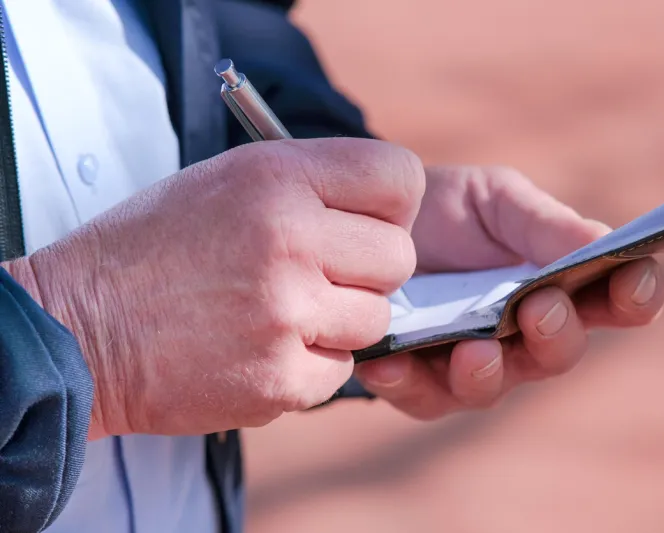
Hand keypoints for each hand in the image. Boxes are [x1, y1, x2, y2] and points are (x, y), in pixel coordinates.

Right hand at [12, 138, 424, 437]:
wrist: (79, 329)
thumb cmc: (155, 248)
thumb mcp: (227, 181)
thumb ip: (312, 186)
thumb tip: (386, 213)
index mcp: (278, 178)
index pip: (400, 177)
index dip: (392, 206)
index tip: (366, 223)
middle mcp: (290, 240)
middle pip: (399, 258)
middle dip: (369, 271)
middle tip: (322, 274)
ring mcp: (286, 314)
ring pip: (376, 320)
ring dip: (340, 322)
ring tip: (282, 313)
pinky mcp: (278, 380)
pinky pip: (340, 372)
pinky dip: (311, 366)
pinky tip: (262, 350)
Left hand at [354, 165, 663, 418]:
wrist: (369, 222)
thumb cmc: (447, 211)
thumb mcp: (493, 199)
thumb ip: (541, 223)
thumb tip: (599, 243)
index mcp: (557, 287)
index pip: (612, 301)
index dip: (634, 295)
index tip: (635, 276)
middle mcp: (522, 336)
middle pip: (558, 353)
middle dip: (556, 333)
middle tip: (541, 306)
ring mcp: (469, 363)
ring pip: (491, 386)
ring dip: (487, 371)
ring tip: (474, 351)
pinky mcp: (415, 380)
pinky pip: (417, 394)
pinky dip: (403, 381)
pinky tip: (387, 363)